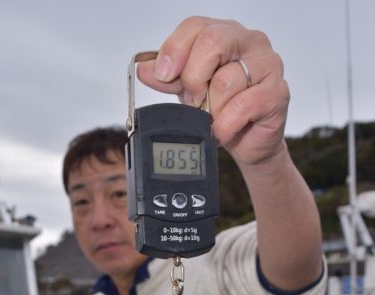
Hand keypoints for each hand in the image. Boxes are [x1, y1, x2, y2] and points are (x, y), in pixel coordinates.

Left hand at [137, 17, 288, 169]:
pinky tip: (223, 130)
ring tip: (213, 120)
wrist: (249, 142)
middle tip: (192, 101)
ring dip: (211, 109)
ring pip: (226, 81)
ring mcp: (268, 65)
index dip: (175, 50)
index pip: (196, 26)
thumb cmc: (224, 110)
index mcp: (226, 34)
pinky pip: (242, 106)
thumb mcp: (189, 91)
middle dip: (193, 77)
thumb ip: (169, 78)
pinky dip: (225, 124)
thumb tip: (144, 68)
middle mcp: (249, 42)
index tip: (162, 75)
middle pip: (213, 42)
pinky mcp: (277, 93)